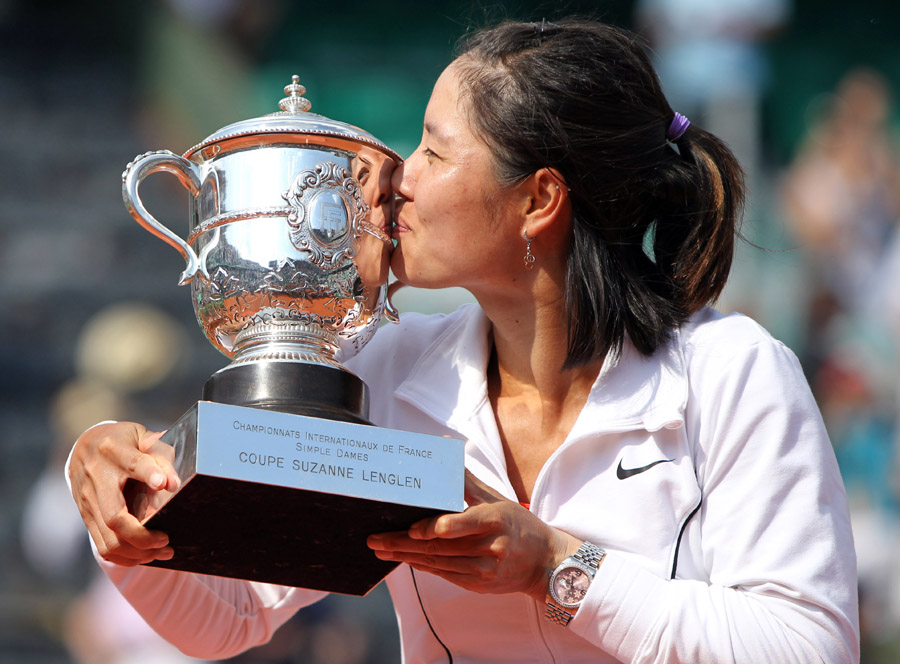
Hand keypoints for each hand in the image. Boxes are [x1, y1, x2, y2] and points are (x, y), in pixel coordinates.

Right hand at [68, 422, 179, 565]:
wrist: (84, 445)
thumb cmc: (124, 441)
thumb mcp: (143, 438)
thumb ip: (160, 456)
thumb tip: (174, 485)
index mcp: (114, 450)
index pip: (132, 463)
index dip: (149, 473)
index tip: (164, 484)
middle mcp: (96, 476)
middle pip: (115, 516)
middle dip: (143, 536)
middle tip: (166, 539)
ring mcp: (87, 500)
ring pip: (109, 539)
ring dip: (138, 552)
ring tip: (163, 551)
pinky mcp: (85, 516)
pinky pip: (103, 546)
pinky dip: (125, 558)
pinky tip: (145, 555)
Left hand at [367, 470, 580, 600]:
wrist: (545, 563)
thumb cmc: (518, 524)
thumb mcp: (497, 499)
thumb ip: (466, 479)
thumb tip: (445, 446)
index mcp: (497, 520)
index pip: (466, 524)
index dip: (440, 527)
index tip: (415, 529)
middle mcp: (492, 546)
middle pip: (442, 546)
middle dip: (405, 543)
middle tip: (376, 538)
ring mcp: (485, 570)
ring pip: (439, 563)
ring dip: (406, 557)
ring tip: (381, 549)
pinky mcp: (479, 585)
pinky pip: (445, 575)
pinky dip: (423, 566)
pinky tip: (405, 559)